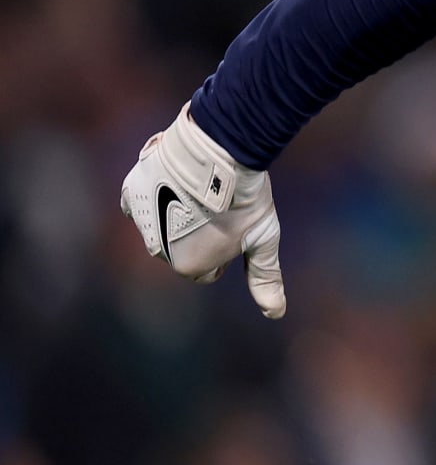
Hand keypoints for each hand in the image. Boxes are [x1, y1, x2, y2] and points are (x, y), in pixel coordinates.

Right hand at [119, 103, 286, 318]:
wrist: (220, 151)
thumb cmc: (246, 198)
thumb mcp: (262, 239)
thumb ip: (265, 277)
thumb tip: (276, 313)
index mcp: (189, 267)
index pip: (208, 269)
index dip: (225, 247)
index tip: (232, 226)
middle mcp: (157, 250)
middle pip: (181, 248)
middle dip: (197, 233)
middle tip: (218, 207)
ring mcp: (140, 222)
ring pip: (160, 226)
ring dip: (174, 214)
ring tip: (199, 191)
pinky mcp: (130, 193)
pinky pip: (140, 203)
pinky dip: (154, 195)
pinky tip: (174, 181)